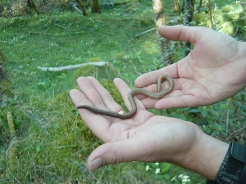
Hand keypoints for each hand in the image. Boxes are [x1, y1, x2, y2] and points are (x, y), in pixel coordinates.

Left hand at [69, 77, 227, 179]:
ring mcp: (132, 124)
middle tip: (80, 79)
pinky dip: (122, 91)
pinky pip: (129, 102)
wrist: (191, 142)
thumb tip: (89, 165)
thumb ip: (115, 153)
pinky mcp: (143, 118)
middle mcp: (121, 132)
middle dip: (91, 94)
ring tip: (93, 79)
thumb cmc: (169, 145)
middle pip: (102, 110)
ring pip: (113, 105)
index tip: (73, 91)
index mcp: (117, 139)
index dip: (83, 106)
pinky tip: (116, 81)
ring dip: (103, 91)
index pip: (95, 120)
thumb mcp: (141, 147)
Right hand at [135, 26, 245, 108]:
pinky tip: (158, 104)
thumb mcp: (198, 35)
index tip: (136, 82)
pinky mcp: (202, 99)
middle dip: (149, 92)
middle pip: (164, 87)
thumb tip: (159, 28)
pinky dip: (171, 103)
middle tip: (134, 97)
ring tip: (141, 104)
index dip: (150, 78)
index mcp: (184, 67)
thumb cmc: (223, 46)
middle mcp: (186, 80)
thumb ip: (179, 33)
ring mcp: (193, 90)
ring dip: (156, 100)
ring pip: (171, 96)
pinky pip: (183, 101)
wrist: (244, 59)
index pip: (162, 74)